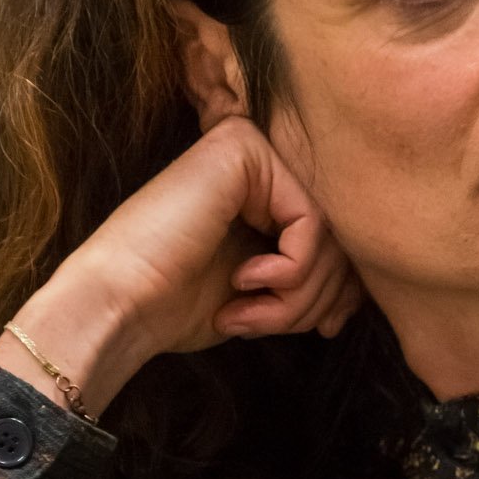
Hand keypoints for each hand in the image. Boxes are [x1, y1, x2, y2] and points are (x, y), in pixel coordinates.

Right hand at [72, 116, 365, 358]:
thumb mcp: (264, 296)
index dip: (339, 291)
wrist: (120, 305)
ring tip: (252, 315)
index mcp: (260, 190)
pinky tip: (246, 282)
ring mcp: (250, 149)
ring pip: (328, 231)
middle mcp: (258, 160)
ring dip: (299, 294)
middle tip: (267, 325)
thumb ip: (309, 281)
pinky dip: (291, 271)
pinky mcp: (243, 150)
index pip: (335, 237)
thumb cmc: (177, 306)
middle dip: (315, 297)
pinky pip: (312, 222)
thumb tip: (357, 295)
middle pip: (338, 233)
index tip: (322, 330)